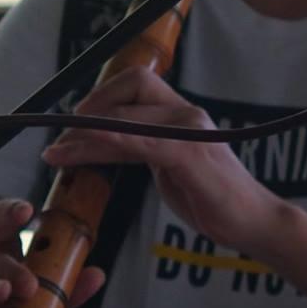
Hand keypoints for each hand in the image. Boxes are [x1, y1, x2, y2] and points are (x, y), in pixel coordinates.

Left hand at [40, 69, 287, 256]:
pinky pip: (142, 141)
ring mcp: (188, 131)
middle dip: (89, 108)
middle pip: (130, 86)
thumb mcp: (167, 168)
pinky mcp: (189, 154)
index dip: (101, 96)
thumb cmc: (210, 198)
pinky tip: (87, 147)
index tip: (74, 122)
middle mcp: (185, 113)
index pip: (135, 84)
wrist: (251, 222)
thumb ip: (140, 148)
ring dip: (85, 134)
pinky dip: (110, 140)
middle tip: (61, 139)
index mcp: (179, 113)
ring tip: (55, 154)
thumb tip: (102, 143)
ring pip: (127, 117)